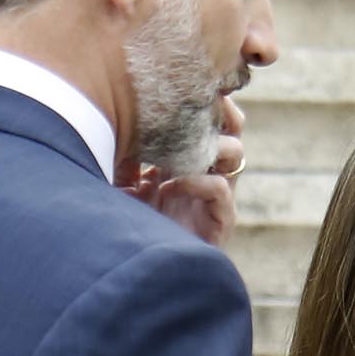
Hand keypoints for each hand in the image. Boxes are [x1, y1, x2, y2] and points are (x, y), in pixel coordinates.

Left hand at [116, 93, 244, 248]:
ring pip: (235, 153)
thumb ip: (124, 155)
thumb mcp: (120, 181)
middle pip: (230, 127)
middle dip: (220, 109)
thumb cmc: (126, 227)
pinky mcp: (220, 223)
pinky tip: (169, 187)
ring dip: (213, 143)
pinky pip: (219, 190)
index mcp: (184, 159)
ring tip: (185, 146)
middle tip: (203, 98)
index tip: (181, 81)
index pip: (205, 117)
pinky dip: (196, 182)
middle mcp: (204, 173)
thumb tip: (121, 121)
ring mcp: (214, 198)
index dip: (201, 98)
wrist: (140, 274)